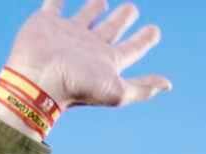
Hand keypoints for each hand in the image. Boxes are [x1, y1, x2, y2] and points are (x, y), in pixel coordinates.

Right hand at [0, 1, 170, 114]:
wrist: (38, 81)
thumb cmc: (77, 88)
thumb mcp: (116, 92)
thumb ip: (141, 87)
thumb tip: (168, 85)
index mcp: (107, 61)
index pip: (132, 48)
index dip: (145, 39)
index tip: (155, 31)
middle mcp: (90, 47)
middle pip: (111, 30)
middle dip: (123, 19)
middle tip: (133, 8)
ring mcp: (69, 34)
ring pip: (86, 16)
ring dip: (95, 7)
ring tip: (103, 0)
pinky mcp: (47, 23)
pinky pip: (54, 3)